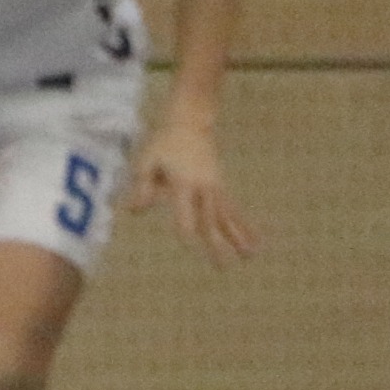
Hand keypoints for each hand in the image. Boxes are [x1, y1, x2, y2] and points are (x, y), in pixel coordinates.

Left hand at [127, 121, 258, 264]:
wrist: (190, 122)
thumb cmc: (163, 144)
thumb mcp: (146, 161)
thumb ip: (142, 186)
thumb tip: (133, 211)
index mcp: (184, 183)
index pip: (185, 209)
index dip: (185, 225)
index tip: (189, 242)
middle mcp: (203, 188)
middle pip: (210, 219)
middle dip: (216, 243)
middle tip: (223, 266)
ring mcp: (215, 188)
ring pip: (227, 217)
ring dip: (239, 238)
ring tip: (250, 256)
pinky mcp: (220, 188)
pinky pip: (234, 211)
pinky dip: (245, 226)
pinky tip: (256, 242)